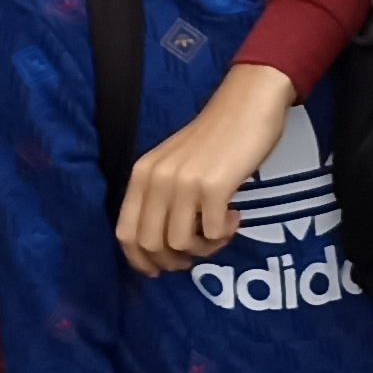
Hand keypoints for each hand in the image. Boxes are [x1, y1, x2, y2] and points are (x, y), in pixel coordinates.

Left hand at [118, 61, 294, 277]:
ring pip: (179, 244)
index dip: (140, 260)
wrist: (247, 103)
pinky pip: (212, 234)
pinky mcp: (214, 187)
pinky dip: (224, 235)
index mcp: (142, 174)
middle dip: (173, 261)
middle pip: (150, 244)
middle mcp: (157, 179)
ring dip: (203, 249)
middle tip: (196, 254)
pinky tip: (234, 218)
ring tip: (219, 233)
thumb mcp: (174, 163)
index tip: (159, 269)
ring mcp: (184, 183)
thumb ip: (162, 195)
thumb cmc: (216, 136)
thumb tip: (163, 243)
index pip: (125, 232)